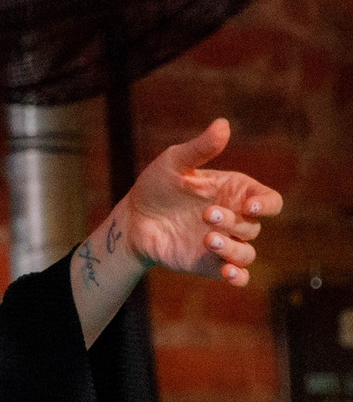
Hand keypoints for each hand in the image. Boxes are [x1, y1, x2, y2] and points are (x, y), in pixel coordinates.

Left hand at [103, 118, 281, 287]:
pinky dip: (237, 277)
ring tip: (207, 239)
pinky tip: (228, 274)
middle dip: (233, 222)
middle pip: (253, 226)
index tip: (250, 206)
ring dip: (232, 250)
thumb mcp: (174, 163)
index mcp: (236, 193)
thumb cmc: (157, 185)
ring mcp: (223, 243)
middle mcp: (235, 219)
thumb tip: (223, 124)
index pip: (270, 201)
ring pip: (246, 253)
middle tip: (205, 215)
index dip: (267, 205)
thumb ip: (200, 148)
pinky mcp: (208, 264)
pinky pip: (236, 275)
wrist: (132, 219)